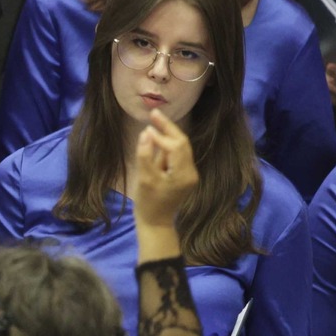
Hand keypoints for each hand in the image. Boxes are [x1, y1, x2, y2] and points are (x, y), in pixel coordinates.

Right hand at [130, 108, 198, 226]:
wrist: (156, 223)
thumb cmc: (148, 203)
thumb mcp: (144, 179)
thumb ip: (145, 155)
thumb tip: (146, 133)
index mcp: (183, 175)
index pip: (175, 147)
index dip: (161, 135)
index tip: (146, 127)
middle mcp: (191, 173)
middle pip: (182, 143)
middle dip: (168, 128)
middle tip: (154, 113)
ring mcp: (189, 174)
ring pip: (180, 148)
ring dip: (167, 136)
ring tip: (154, 123)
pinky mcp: (184, 175)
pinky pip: (177, 156)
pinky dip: (167, 147)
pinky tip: (156, 140)